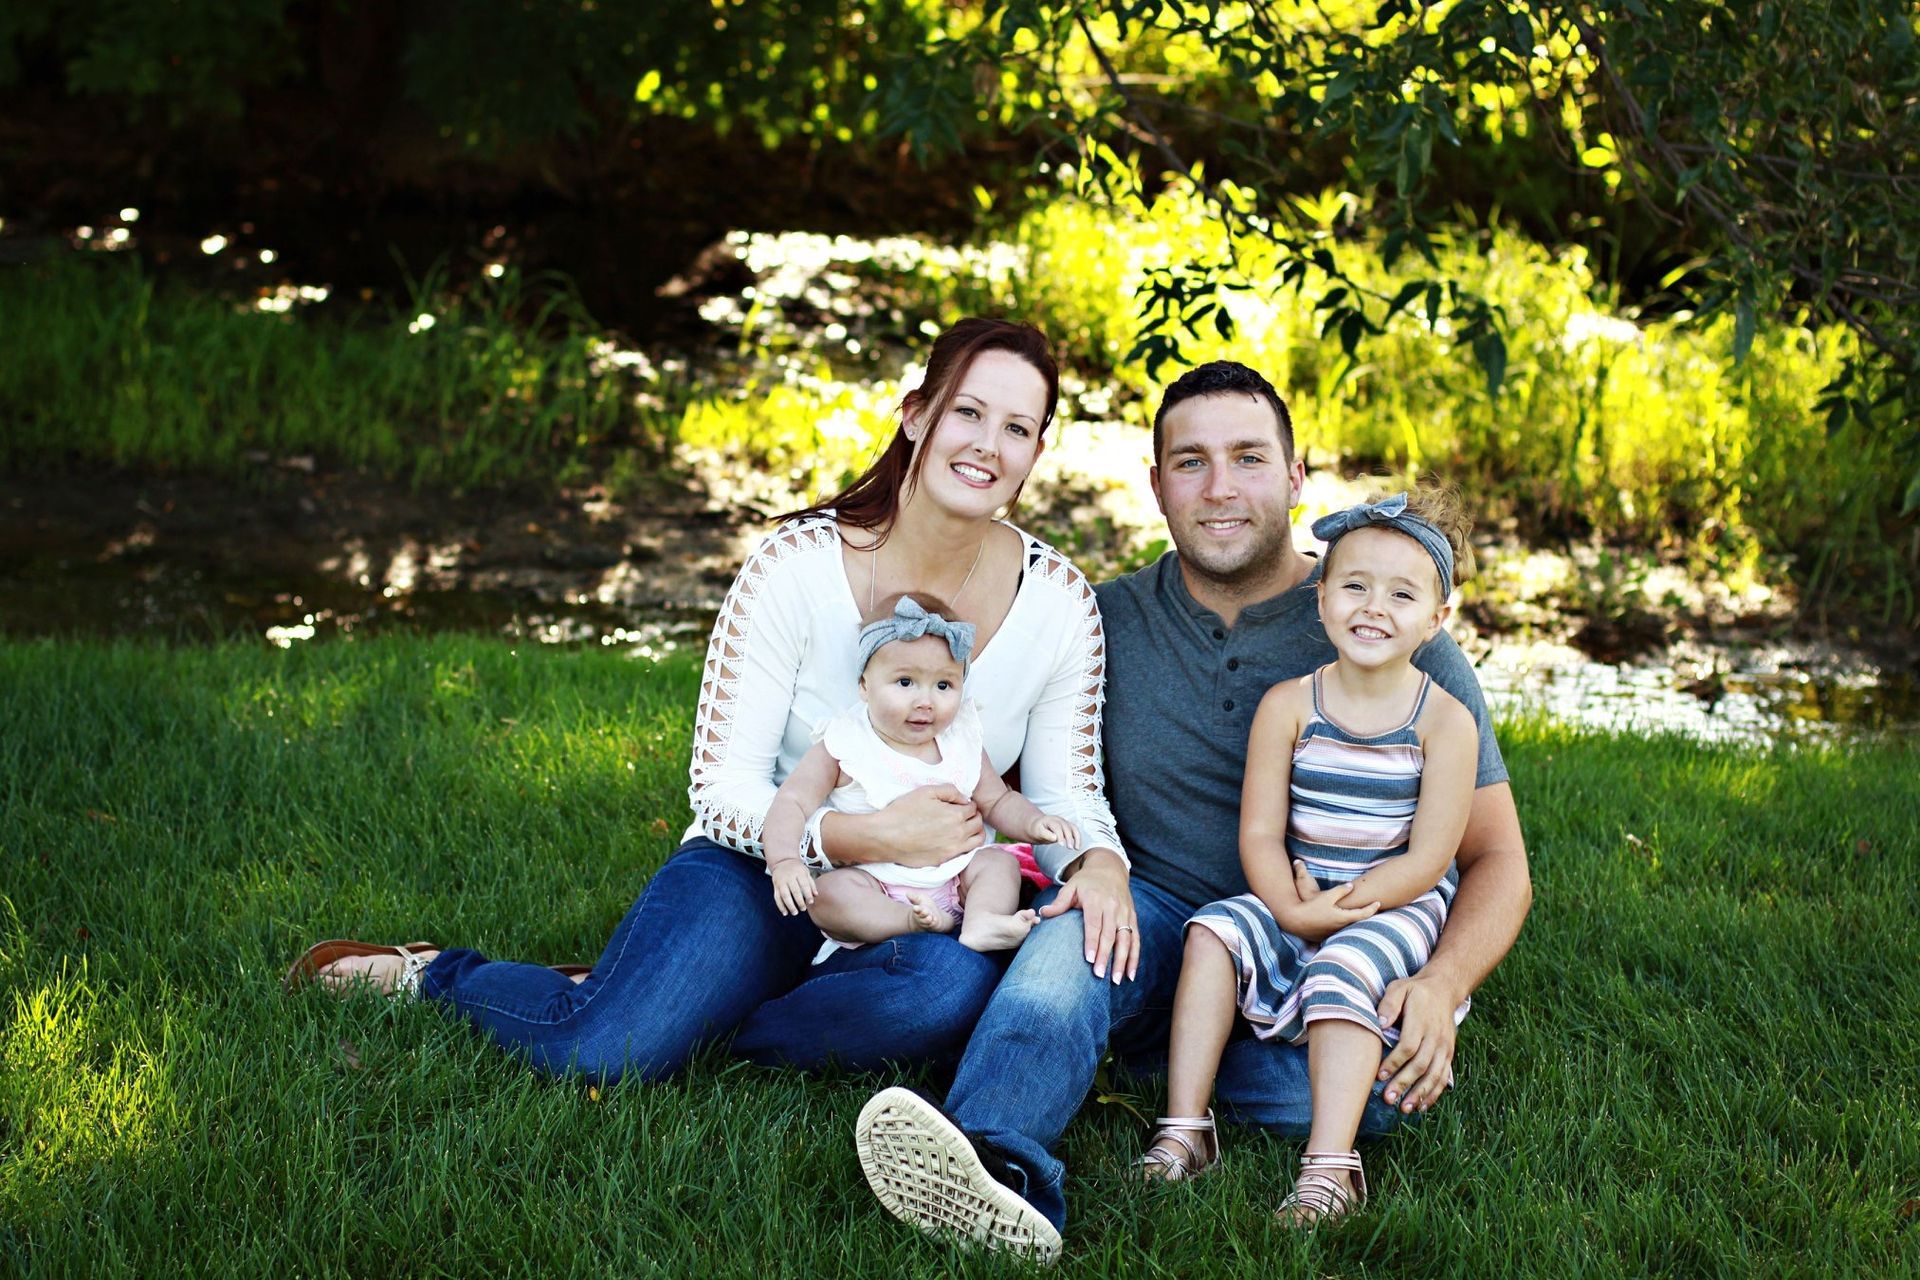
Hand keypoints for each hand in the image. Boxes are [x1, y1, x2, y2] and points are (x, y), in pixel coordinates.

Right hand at [768, 859, 815, 915]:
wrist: (782, 861)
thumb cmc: (797, 869)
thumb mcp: (806, 872)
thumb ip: (811, 883)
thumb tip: (816, 895)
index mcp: (799, 873)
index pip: (804, 885)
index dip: (808, 894)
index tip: (811, 902)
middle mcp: (789, 877)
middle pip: (794, 891)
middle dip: (799, 901)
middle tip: (803, 909)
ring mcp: (781, 882)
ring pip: (784, 895)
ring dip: (789, 905)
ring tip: (795, 913)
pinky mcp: (775, 886)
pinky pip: (777, 897)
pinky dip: (780, 906)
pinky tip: (785, 912)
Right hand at [877, 784, 983, 866]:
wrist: (885, 836)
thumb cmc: (902, 812)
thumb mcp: (926, 791)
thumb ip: (950, 791)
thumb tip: (963, 798)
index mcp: (955, 815)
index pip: (973, 808)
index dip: (967, 804)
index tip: (959, 804)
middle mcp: (958, 834)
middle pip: (978, 824)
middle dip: (974, 816)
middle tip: (963, 814)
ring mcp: (952, 849)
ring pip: (977, 841)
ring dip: (974, 832)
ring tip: (964, 827)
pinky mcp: (943, 860)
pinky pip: (964, 853)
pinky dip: (965, 844)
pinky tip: (954, 839)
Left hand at [1028, 814, 1080, 848]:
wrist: (1038, 825)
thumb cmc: (1038, 829)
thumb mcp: (1038, 832)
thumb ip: (1046, 834)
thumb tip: (1055, 838)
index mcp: (1050, 820)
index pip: (1057, 827)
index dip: (1060, 836)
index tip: (1062, 845)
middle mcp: (1059, 820)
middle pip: (1066, 827)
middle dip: (1069, 838)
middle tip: (1069, 848)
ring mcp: (1064, 822)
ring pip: (1073, 828)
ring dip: (1076, 838)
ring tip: (1076, 848)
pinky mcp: (1068, 826)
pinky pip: (1075, 831)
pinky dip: (1078, 838)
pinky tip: (1077, 847)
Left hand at [1037, 849, 1135, 982]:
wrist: (1110, 868)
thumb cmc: (1086, 881)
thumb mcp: (1071, 887)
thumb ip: (1059, 902)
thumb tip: (1043, 913)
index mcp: (1096, 900)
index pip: (1094, 924)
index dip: (1093, 942)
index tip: (1090, 960)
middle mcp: (1113, 907)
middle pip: (1110, 935)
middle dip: (1107, 956)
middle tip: (1100, 975)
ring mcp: (1125, 913)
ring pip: (1126, 939)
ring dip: (1123, 961)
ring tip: (1117, 980)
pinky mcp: (1133, 918)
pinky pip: (1136, 939)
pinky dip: (1134, 957)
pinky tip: (1130, 974)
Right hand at [1279, 860, 1378, 942]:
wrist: (1295, 920)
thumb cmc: (1311, 907)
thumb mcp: (1326, 896)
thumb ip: (1340, 891)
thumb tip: (1352, 886)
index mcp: (1343, 917)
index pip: (1363, 914)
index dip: (1372, 908)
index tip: (1379, 903)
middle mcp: (1341, 927)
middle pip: (1359, 922)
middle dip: (1366, 915)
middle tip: (1374, 908)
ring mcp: (1333, 932)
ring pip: (1349, 926)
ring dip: (1356, 920)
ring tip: (1360, 913)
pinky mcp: (1326, 934)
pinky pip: (1340, 929)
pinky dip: (1345, 924)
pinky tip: (1343, 920)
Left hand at [1375, 970, 1461, 1113]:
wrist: (1444, 989)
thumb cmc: (1415, 991)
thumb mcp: (1399, 988)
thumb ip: (1389, 1003)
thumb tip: (1379, 1023)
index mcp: (1422, 1022)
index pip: (1408, 1046)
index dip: (1394, 1063)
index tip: (1379, 1076)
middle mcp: (1436, 1037)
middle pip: (1421, 1065)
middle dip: (1404, 1084)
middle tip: (1388, 1099)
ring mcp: (1445, 1047)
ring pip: (1434, 1074)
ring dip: (1420, 1093)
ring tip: (1404, 1109)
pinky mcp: (1449, 1054)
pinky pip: (1444, 1076)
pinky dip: (1434, 1093)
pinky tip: (1422, 1106)